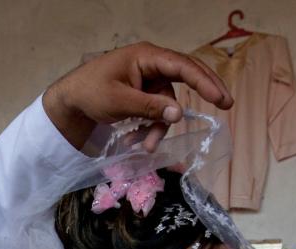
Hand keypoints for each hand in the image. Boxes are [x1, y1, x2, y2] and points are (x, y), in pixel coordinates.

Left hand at [42, 42, 231, 150]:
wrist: (69, 102)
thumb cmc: (89, 93)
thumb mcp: (119, 101)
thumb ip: (150, 107)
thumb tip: (179, 114)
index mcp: (147, 57)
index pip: (182, 66)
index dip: (204, 81)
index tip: (221, 98)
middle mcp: (151, 64)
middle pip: (186, 76)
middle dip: (203, 91)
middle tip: (226, 104)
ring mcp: (148, 79)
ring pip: (168, 103)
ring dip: (159, 127)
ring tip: (145, 146)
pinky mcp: (144, 94)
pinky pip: (156, 111)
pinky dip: (149, 128)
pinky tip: (134, 140)